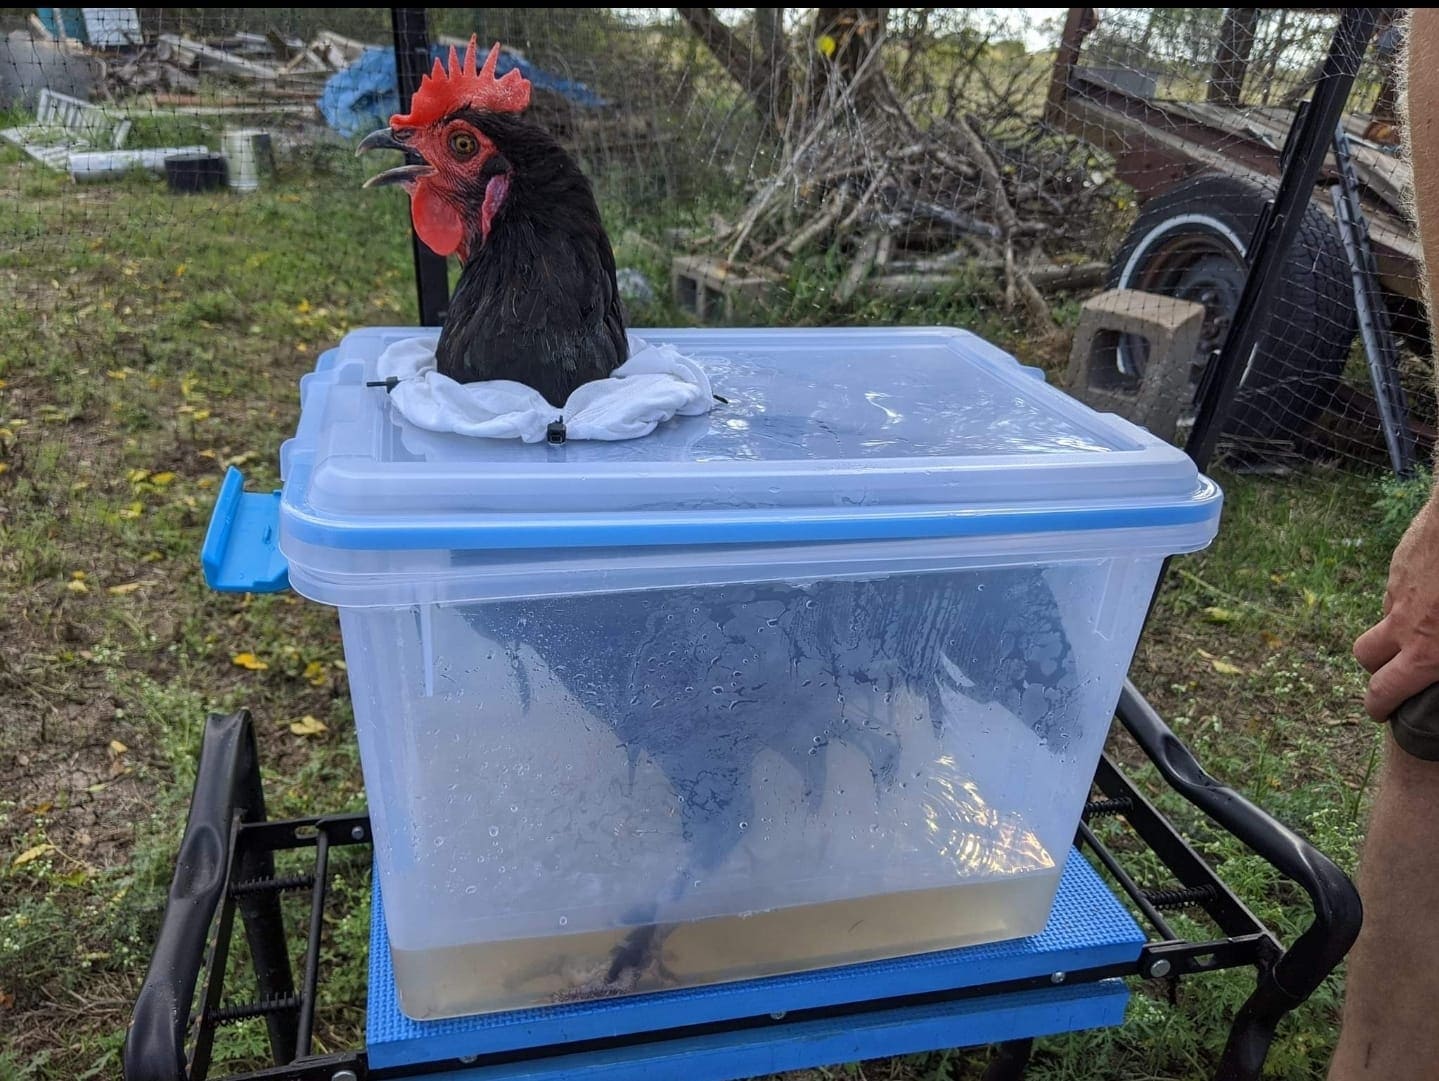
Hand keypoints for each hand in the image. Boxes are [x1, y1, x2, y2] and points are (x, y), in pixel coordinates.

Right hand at [1354, 495, 1438, 720]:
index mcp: (1427, 650)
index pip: (1385, 689)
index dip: (1378, 706)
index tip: (1379, 712)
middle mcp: (1404, 623)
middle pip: (1365, 656)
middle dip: (1373, 668)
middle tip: (1392, 672)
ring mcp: (1398, 591)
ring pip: (1383, 619)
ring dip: (1394, 629)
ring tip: (1427, 623)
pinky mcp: (1400, 565)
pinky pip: (1397, 589)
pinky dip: (1410, 596)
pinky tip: (1438, 587)